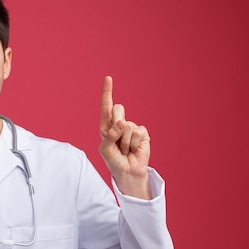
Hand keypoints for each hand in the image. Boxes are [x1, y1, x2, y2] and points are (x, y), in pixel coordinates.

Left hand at [98, 76, 150, 197]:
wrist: (127, 171)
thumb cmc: (113, 160)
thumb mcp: (105, 149)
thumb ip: (110, 135)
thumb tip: (122, 123)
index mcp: (106, 125)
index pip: (106, 105)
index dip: (107, 91)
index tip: (108, 78)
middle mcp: (118, 123)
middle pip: (118, 109)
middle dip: (116, 124)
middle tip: (117, 141)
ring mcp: (131, 127)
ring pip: (126, 125)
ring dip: (124, 141)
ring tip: (124, 149)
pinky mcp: (142, 133)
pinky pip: (137, 132)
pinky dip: (133, 143)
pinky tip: (133, 149)